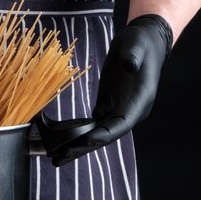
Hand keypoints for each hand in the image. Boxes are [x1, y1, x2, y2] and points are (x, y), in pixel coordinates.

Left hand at [50, 14, 172, 166]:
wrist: (143, 42)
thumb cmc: (141, 43)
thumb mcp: (136, 45)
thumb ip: (133, 56)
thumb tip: (129, 64)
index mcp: (139, 103)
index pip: (120, 126)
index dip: (102, 135)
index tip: (82, 141)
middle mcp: (129, 112)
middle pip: (105, 136)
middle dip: (83, 147)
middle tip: (60, 157)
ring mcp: (118, 111)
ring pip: (97, 134)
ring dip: (78, 145)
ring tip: (57, 157)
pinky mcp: (107, 105)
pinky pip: (92, 125)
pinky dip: (78, 134)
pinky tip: (62, 142)